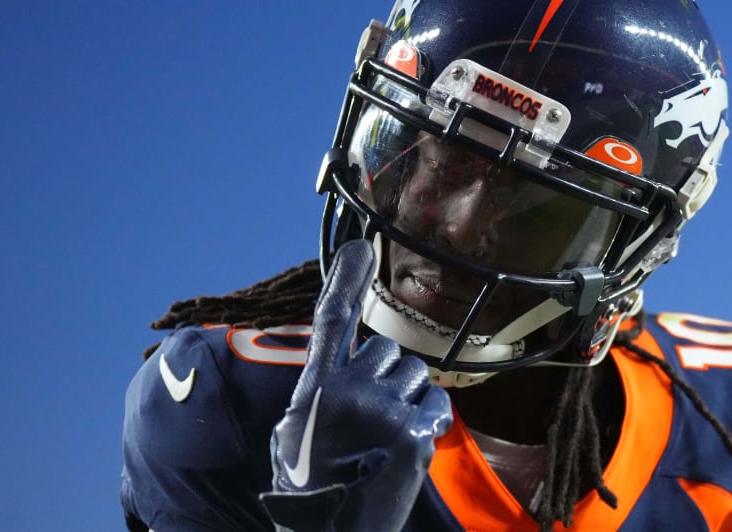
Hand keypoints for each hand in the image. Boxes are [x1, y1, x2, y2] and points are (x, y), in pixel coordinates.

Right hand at [260, 240, 451, 531]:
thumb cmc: (311, 485)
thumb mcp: (295, 432)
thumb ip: (320, 387)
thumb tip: (348, 357)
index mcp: (315, 388)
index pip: (331, 321)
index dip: (346, 280)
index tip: (360, 246)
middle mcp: (349, 391)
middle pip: (386, 349)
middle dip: (384, 374)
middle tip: (368, 415)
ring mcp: (384, 411)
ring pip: (414, 372)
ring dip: (406, 395)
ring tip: (384, 433)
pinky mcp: (415, 433)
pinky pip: (436, 400)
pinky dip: (428, 417)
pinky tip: (407, 443)